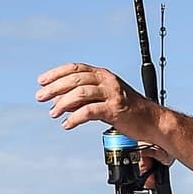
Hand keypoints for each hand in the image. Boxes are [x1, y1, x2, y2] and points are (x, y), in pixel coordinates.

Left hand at [35, 62, 157, 136]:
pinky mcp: (115, 109)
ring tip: (53, 113)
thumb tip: (60, 101)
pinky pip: (89, 111)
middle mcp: (107, 80)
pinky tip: (67, 124)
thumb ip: (84, 98)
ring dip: (62, 103)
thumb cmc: (128, 110)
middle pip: (75, 79)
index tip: (41, 81)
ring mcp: (112, 94)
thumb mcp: (103, 99)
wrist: (152, 121)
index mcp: (103, 74)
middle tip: (40, 97)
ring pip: (80, 93)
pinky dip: (75, 118)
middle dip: (54, 88)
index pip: (75, 68)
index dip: (56, 73)